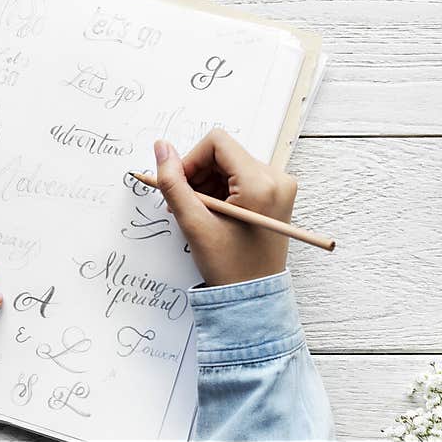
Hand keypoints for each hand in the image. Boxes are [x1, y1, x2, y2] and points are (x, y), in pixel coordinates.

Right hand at [154, 129, 297, 286]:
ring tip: (199, 212)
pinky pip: (240, 176)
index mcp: (262, 184)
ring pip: (229, 164)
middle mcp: (277, 179)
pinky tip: (213, 212)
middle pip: (224, 153)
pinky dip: (220, 189)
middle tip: (186, 204)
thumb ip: (173, 183)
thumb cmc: (229, 267)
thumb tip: (161, 148)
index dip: (190, 160)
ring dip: (207, 183)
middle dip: (198, 175)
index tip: (180, 186)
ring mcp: (280, 186)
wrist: (254, 298)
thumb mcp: (195, 224)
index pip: (217, 143)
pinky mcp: (276, 194)